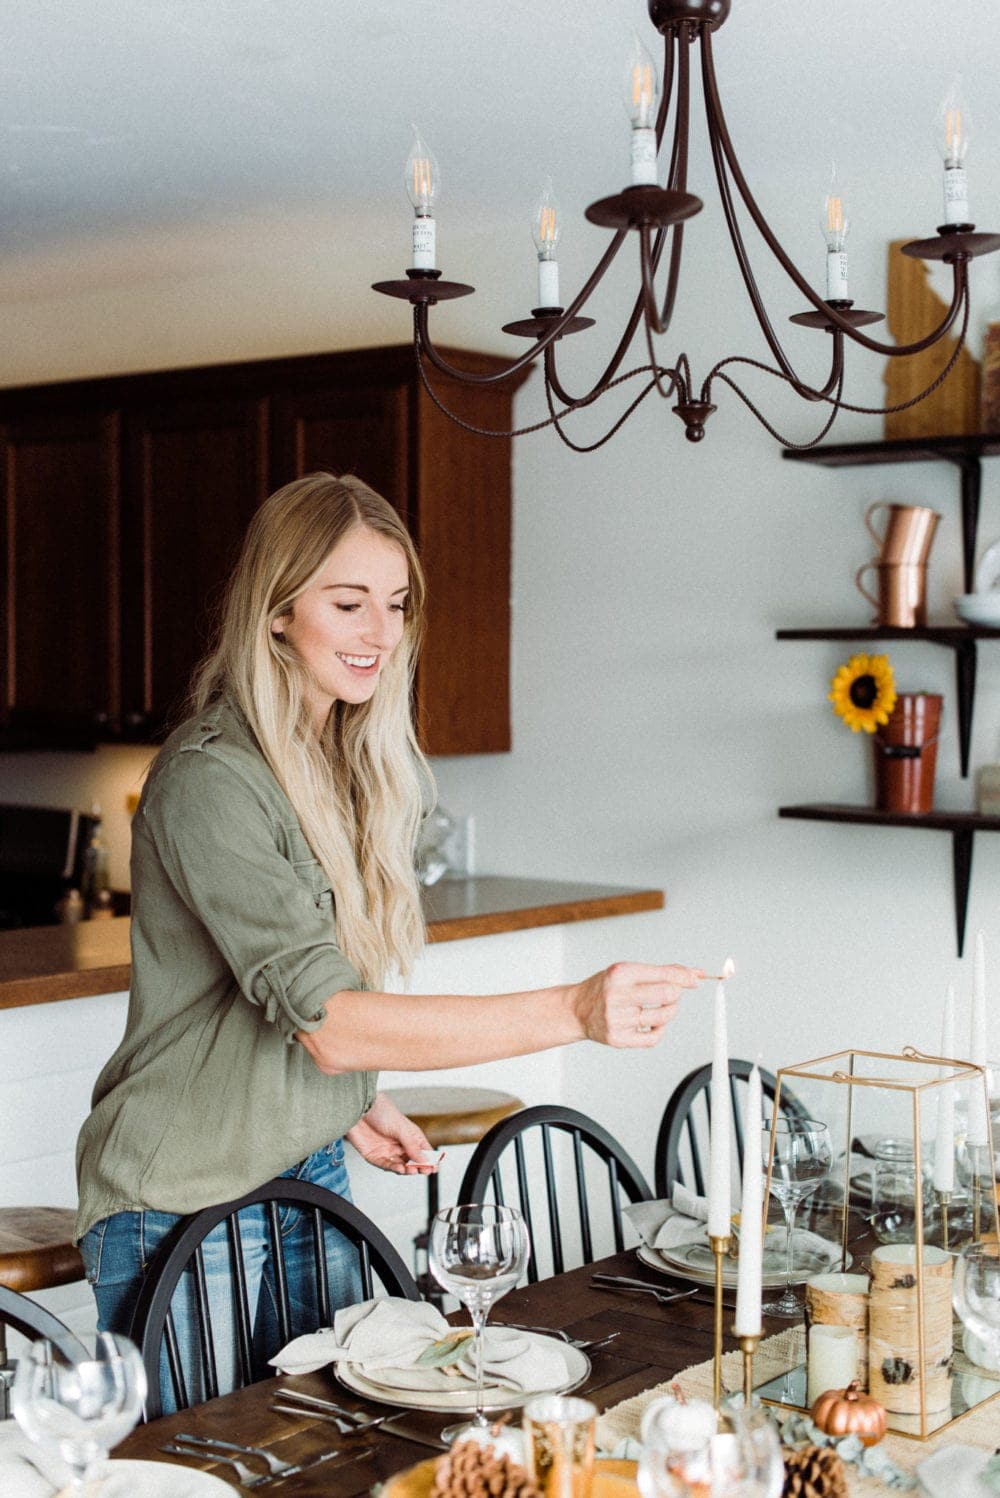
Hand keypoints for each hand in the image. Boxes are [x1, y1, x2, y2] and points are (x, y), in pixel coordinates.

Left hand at [346, 1091, 440, 1175]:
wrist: (358, 1107)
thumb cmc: (380, 1110)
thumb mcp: (401, 1127)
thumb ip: (411, 1145)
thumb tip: (424, 1159)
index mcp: (409, 1135)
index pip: (423, 1150)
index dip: (430, 1159)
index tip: (435, 1167)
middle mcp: (399, 1144)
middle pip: (412, 1161)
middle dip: (419, 1167)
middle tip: (425, 1171)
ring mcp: (387, 1150)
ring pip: (400, 1165)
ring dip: (407, 1170)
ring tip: (412, 1170)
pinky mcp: (374, 1155)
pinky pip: (385, 1165)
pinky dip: (394, 1168)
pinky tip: (400, 1168)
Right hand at [571, 961, 702, 1047]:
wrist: (576, 1010)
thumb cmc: (604, 988)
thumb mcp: (627, 971)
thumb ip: (660, 972)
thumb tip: (693, 974)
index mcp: (620, 973)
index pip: (663, 974)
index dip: (685, 977)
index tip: (695, 979)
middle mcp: (616, 995)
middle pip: (667, 994)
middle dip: (676, 993)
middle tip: (672, 992)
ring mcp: (617, 1019)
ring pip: (663, 1017)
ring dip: (669, 1011)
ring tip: (661, 1006)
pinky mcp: (618, 1038)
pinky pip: (653, 1038)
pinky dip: (659, 1029)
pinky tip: (651, 1022)